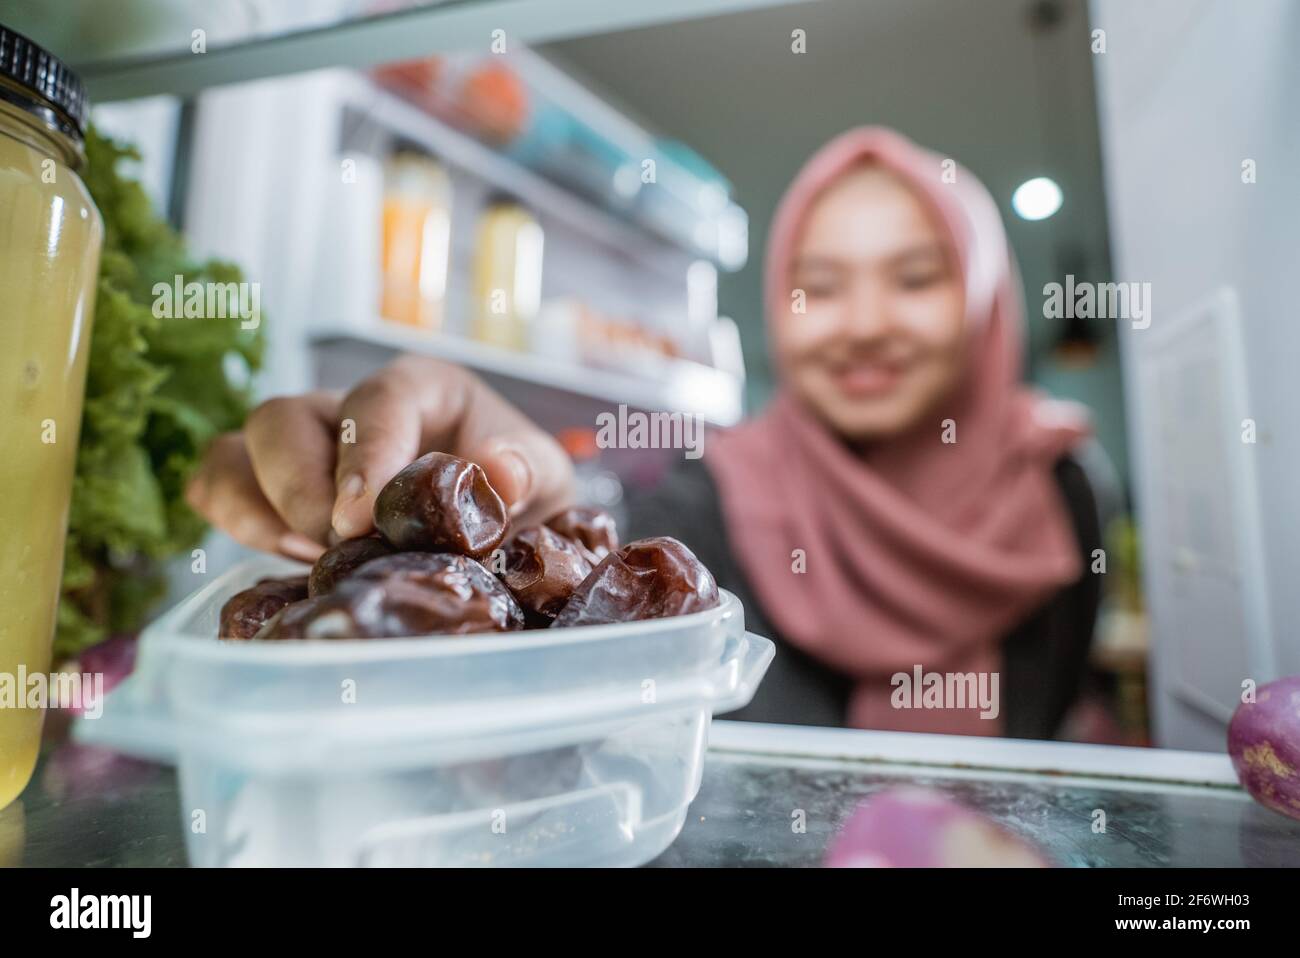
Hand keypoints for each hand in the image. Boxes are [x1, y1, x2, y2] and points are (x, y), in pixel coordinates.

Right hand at [186, 356, 574, 560]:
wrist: (504, 526)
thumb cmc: (518, 491)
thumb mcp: (544, 477)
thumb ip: (523, 470)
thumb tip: (497, 472)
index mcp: (420, 389)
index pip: (376, 400)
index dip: (363, 452)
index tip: (359, 515)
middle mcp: (349, 409)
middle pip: (282, 419)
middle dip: (299, 489)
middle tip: (339, 547)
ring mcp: (305, 446)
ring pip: (235, 449)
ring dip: (257, 510)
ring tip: (310, 560)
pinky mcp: (273, 487)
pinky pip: (217, 483)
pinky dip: (234, 521)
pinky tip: (289, 560)